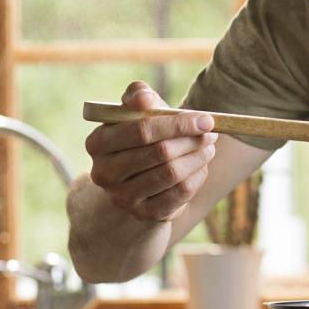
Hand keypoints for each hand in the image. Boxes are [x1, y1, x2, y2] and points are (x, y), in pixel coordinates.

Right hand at [85, 81, 217, 221]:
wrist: (142, 174)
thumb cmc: (143, 134)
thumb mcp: (138, 110)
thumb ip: (139, 95)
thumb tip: (143, 99)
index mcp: (97, 143)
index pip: (141, 130)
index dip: (178, 124)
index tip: (206, 119)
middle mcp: (104, 173)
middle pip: (160, 152)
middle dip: (192, 140)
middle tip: (211, 133)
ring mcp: (122, 197)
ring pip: (172, 173)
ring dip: (197, 157)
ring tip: (209, 147)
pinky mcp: (143, 214)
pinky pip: (179, 194)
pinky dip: (197, 177)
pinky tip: (201, 166)